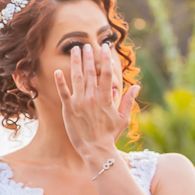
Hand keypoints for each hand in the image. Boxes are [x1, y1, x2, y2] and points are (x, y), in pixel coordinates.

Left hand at [54, 43, 138, 161]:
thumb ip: (128, 101)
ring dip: (76, 62)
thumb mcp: (123, 118)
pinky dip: (60, 81)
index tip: (106, 47)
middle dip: (89, 57)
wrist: (96, 149)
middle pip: (91, 72)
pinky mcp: (68, 109)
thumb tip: (136, 86)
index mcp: (106, 98)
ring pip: (77, 78)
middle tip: (87, 44)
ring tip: (74, 50)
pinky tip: (57, 70)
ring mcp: (79, 102)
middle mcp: (92, 97)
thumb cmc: (109, 135)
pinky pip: (63, 92)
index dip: (106, 59)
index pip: (106, 74)